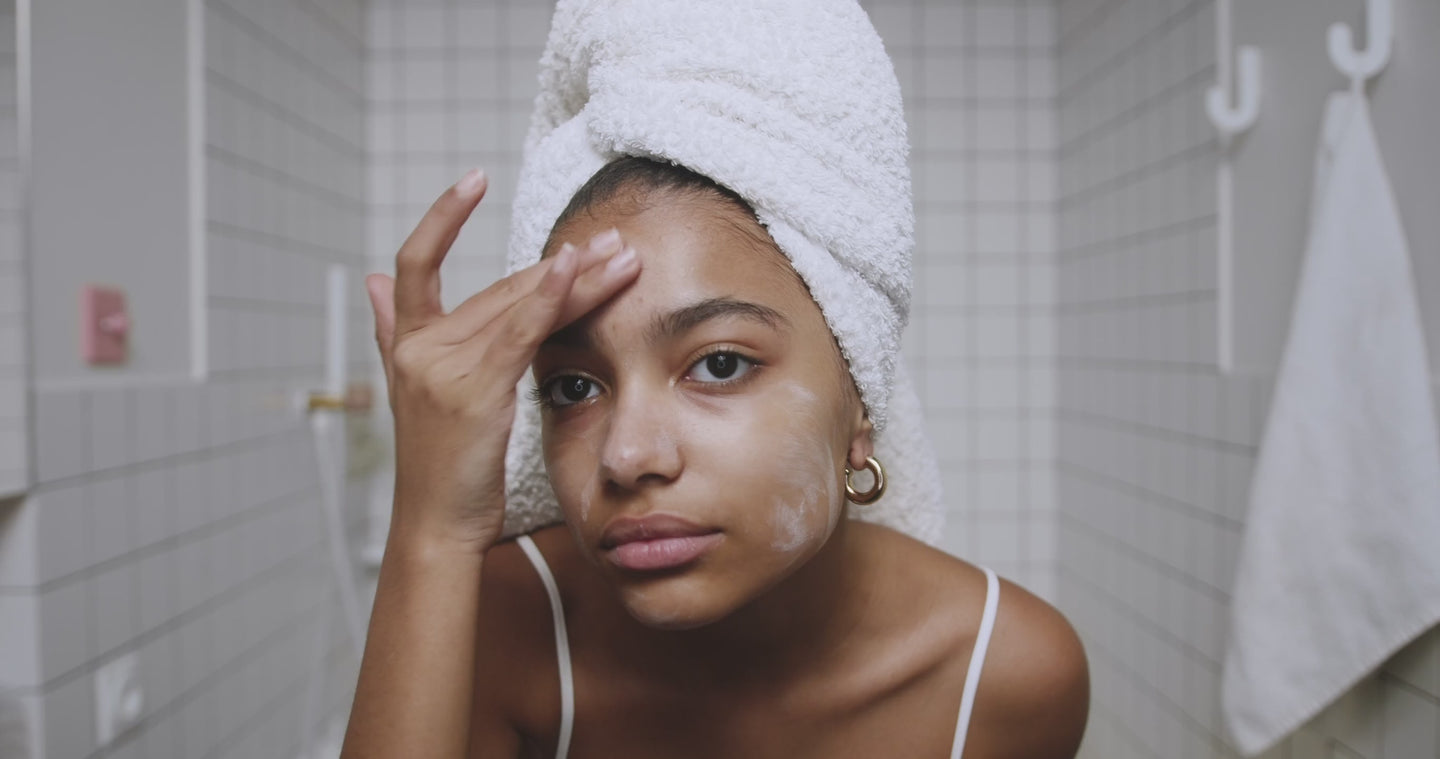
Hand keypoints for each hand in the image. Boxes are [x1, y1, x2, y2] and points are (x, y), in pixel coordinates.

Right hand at [365, 168, 639, 553]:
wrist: (435, 526)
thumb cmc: (439, 468)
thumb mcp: (410, 394)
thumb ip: (391, 333)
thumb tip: (369, 281)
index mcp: (408, 345)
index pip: (416, 263)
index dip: (442, 217)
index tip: (473, 180)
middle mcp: (421, 348)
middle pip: (501, 288)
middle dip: (564, 267)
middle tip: (614, 244)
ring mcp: (444, 366)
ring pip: (520, 305)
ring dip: (579, 280)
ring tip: (622, 259)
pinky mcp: (473, 388)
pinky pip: (519, 330)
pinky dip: (549, 297)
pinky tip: (576, 270)